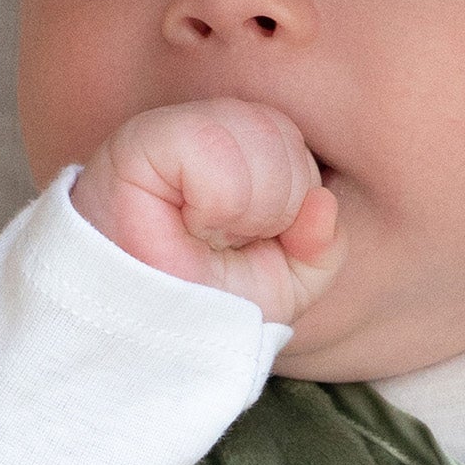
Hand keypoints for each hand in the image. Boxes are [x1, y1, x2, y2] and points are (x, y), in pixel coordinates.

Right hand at [68, 98, 343, 325]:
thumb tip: (324, 202)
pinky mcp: (142, 139)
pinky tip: (190, 221)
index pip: (297, 144)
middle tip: (224, 239)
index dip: (292, 203)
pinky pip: (214, 145)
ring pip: (258, 135)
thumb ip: (321, 247)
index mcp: (243, 151)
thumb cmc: (204, 305)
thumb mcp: (284, 285)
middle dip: (273, 208)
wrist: (141, 336)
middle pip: (284, 134)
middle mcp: (208, 128)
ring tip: (205, 232)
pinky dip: (216, 199)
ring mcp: (172, 128)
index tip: (247, 240)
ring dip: (245, 208)